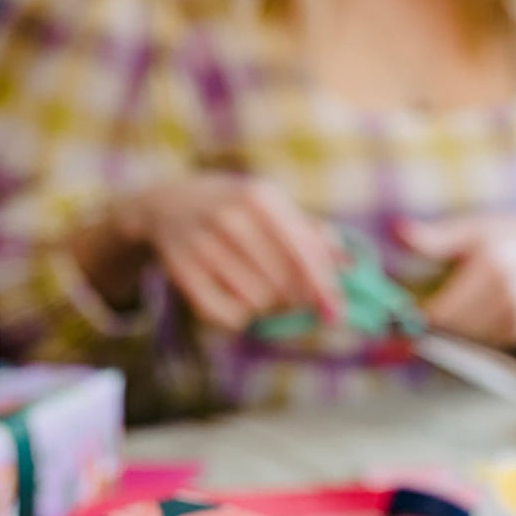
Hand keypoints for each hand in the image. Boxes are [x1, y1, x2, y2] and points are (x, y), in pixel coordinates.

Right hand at [116, 174, 342, 332]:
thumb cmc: (233, 208)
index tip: (336, 312)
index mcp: (260, 198)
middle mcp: (230, 218)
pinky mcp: (182, 272)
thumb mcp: (270, 206)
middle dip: (295, 299)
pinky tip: (235, 299)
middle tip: (293, 299)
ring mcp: (203, 245)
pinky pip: (227, 315)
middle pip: (283, 284)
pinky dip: (239, 317)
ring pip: (257, 302)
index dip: (322, 287)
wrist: (165, 205)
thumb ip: (310, 232)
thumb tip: (349, 263)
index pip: (301, 252)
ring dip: (266, 306)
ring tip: (256, 287)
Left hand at [398, 211, 515, 348]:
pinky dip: (469, 336)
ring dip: (448, 335)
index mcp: (492, 268)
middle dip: (426, 331)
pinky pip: (482, 344)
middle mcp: (509, 296)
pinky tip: (470, 318)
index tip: (393, 323)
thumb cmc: (501, 240)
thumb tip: (397, 230)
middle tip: (401, 333)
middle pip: (453, 330)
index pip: (444, 311)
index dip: (415, 320)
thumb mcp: (469, 231)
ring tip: (436, 319)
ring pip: (466, 340)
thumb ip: (433, 238)